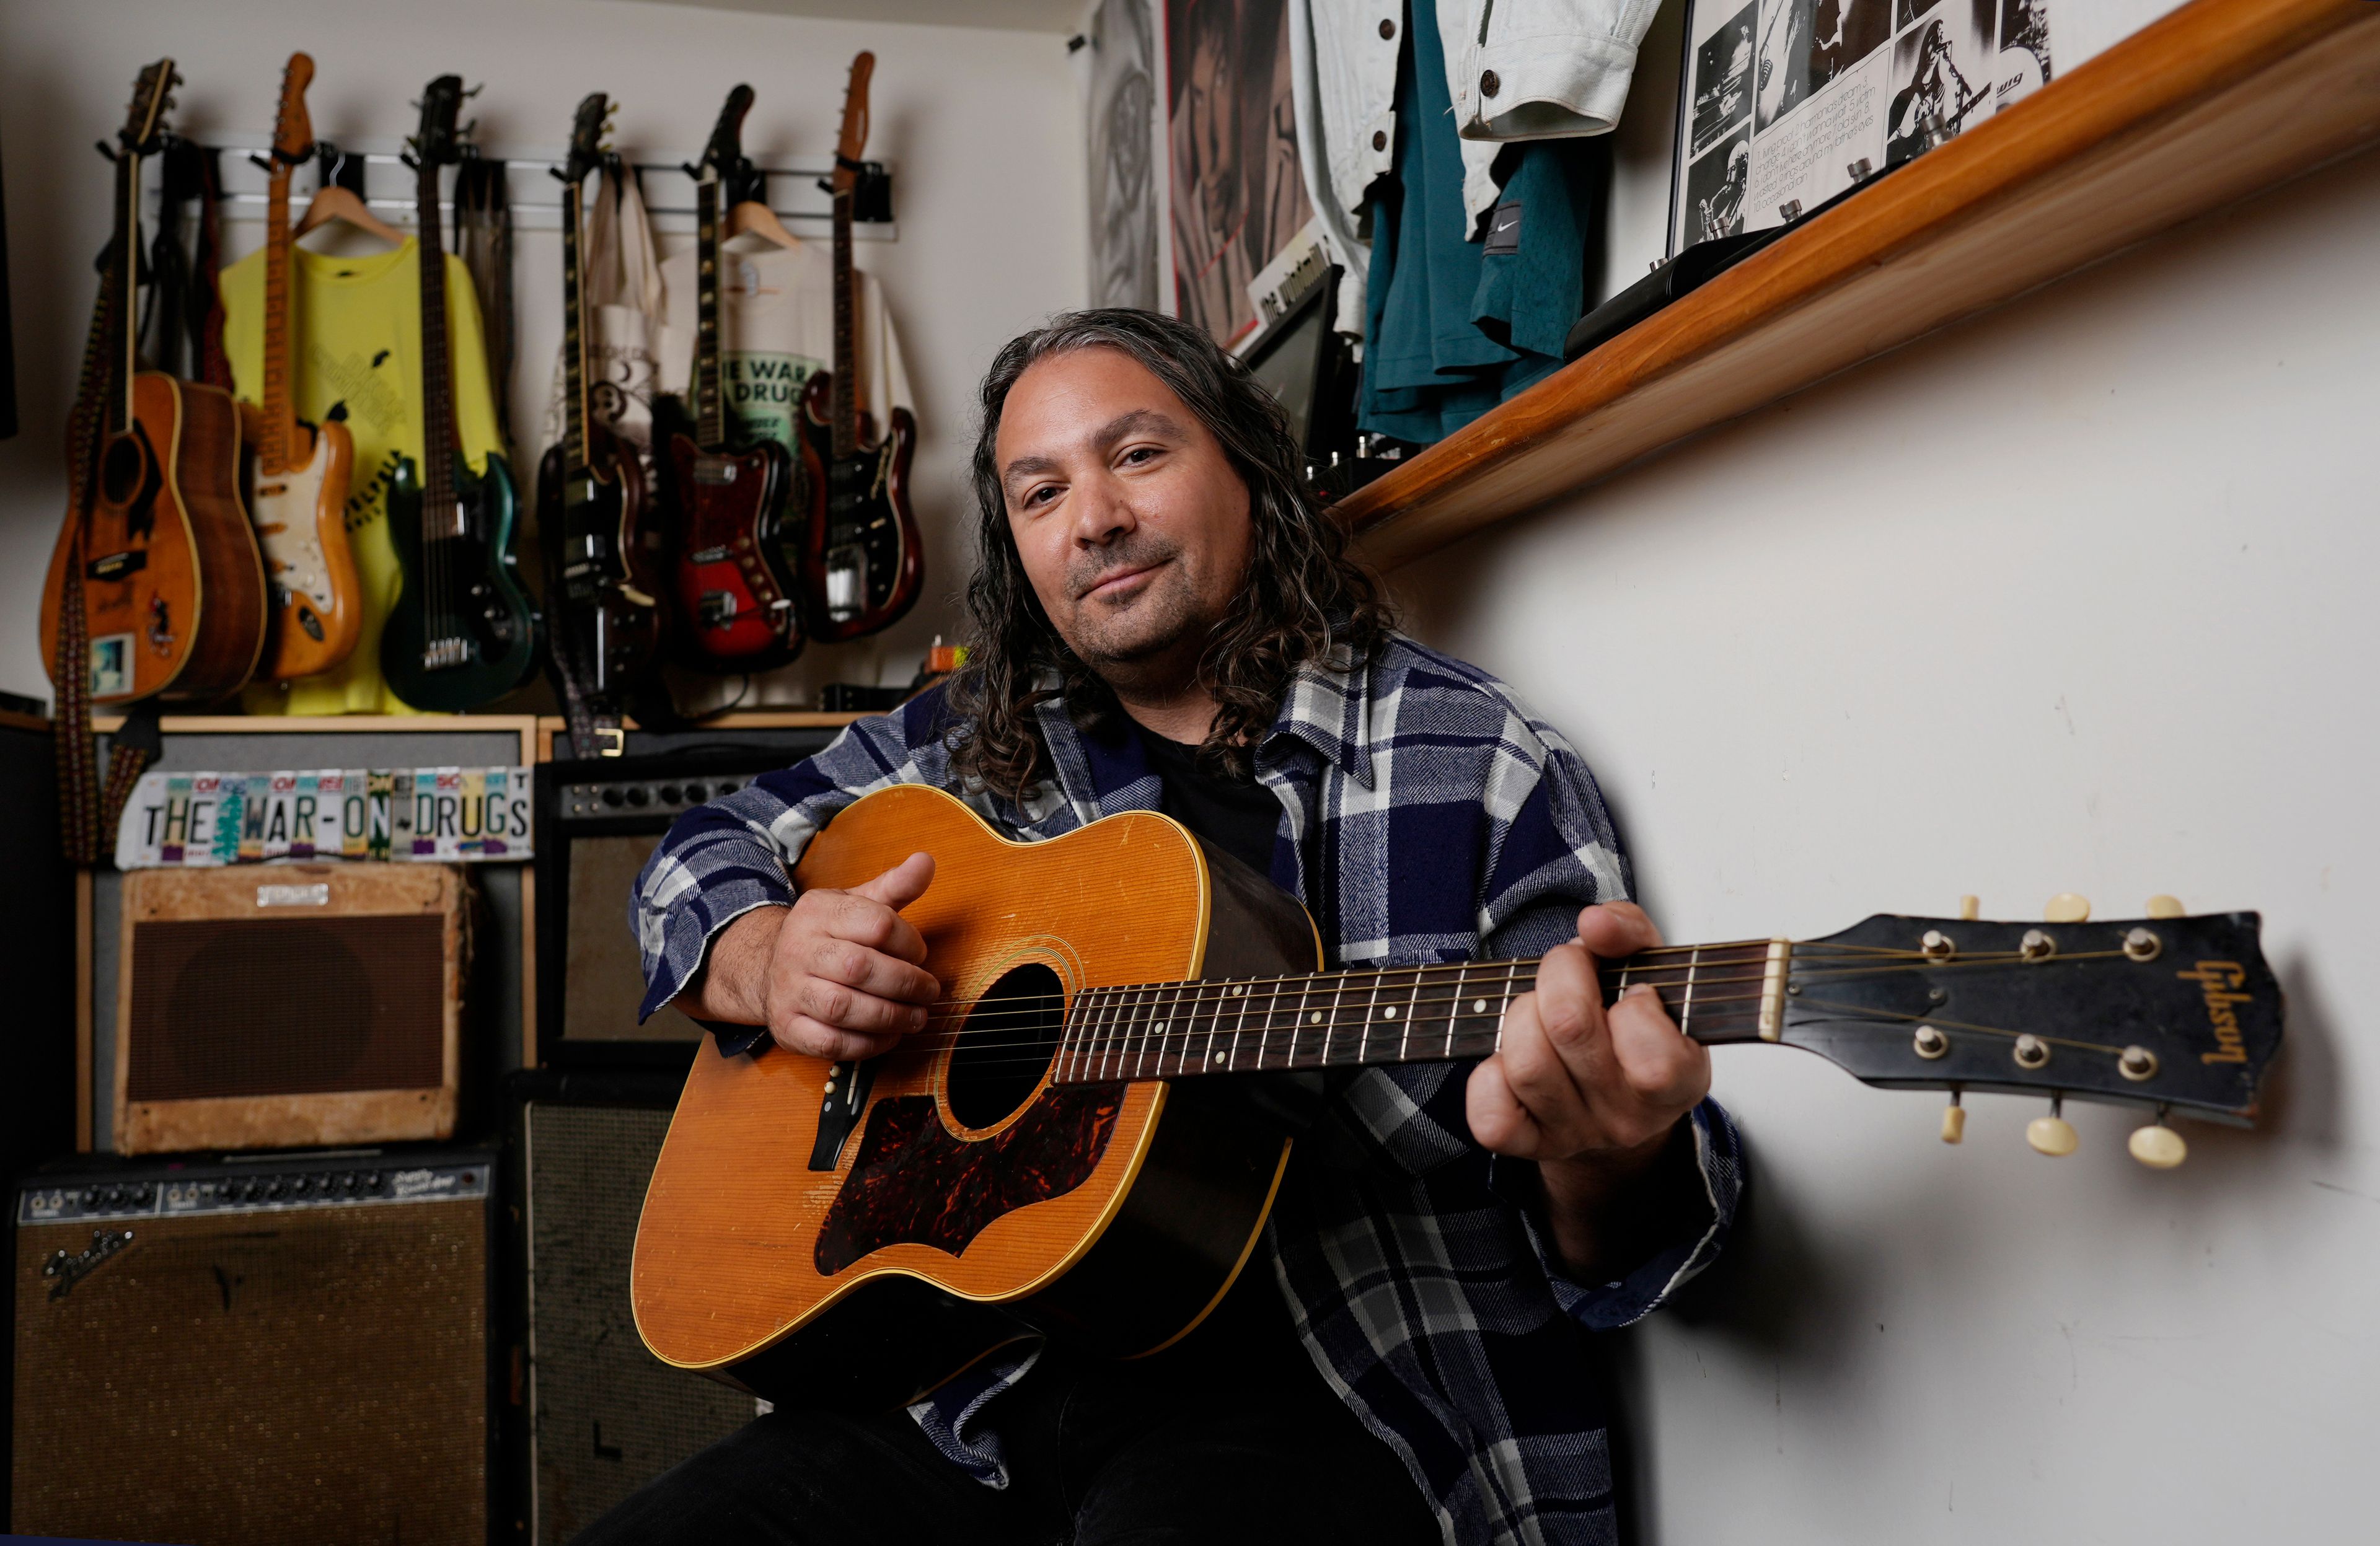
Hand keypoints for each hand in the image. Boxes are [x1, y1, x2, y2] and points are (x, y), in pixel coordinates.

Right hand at [696, 852, 939, 1060]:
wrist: (767, 968)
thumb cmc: (827, 936)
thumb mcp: (856, 904)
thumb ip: (895, 886)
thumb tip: (925, 862)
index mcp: (817, 912)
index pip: (876, 923)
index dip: (909, 942)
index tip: (920, 954)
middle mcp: (798, 949)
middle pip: (860, 967)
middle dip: (905, 983)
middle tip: (929, 991)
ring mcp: (789, 991)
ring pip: (844, 1008)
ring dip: (891, 1016)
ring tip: (917, 1017)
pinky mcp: (788, 1028)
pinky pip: (831, 1043)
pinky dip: (867, 1044)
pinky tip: (889, 1035)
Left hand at [1465, 902, 1712, 1277]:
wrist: (1618, 1098)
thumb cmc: (1633, 1024)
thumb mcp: (1651, 970)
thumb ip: (1630, 932)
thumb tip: (1595, 923)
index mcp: (1678, 1080)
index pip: (1652, 1053)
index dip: (1634, 1002)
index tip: (1633, 991)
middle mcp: (1629, 1118)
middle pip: (1570, 1029)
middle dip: (1559, 975)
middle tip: (1567, 971)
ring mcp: (1577, 1135)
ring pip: (1526, 1064)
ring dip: (1520, 1017)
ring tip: (1538, 1011)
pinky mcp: (1528, 1144)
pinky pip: (1491, 1114)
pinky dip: (1487, 1075)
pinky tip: (1509, 1059)